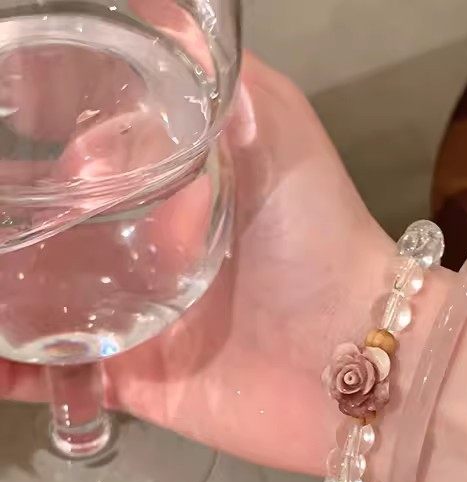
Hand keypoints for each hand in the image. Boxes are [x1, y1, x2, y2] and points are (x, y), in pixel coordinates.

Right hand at [2, 54, 401, 476]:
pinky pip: (51, 379)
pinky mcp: (134, 380)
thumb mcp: (276, 131)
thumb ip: (222, 84)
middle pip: (54, 235)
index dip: (41, 150)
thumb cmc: (319, 237)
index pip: (84, 164)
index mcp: (173, 195)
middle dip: (10, 228)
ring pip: (39, 304)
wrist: (352, 354)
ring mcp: (136, 319)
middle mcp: (148, 254)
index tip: (5, 133)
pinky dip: (6, 374)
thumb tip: (152, 15)